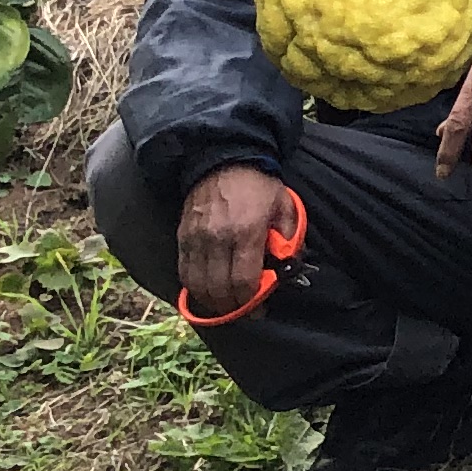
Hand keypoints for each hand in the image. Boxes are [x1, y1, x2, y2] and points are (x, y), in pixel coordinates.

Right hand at [176, 163, 287, 325]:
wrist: (222, 159)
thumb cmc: (259, 184)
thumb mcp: (285, 206)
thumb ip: (289, 238)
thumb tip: (287, 265)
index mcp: (247, 231)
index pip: (244, 281)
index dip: (252, 302)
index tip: (260, 309)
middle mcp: (217, 238)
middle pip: (219, 289)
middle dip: (233, 307)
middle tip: (244, 311)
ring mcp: (196, 238)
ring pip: (198, 284)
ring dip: (212, 302)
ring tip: (226, 306)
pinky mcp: (182, 236)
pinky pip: (184, 271)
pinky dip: (194, 287)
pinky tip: (207, 291)